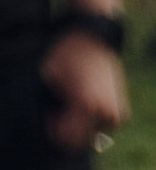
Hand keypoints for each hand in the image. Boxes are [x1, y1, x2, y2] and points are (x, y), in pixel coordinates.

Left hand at [41, 28, 128, 150]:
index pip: (68, 135)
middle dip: (68, 127)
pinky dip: (93, 116)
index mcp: (88, 106)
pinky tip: (84, 99)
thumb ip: (51, 100)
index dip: (55, 128)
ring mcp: (116, 113)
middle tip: (57, 110)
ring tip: (71, 99)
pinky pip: (103, 121)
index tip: (49, 117)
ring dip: (81, 122)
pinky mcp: (122, 110)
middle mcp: (106, 113)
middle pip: (82, 136)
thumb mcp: (50, 75)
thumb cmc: (68, 52)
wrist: (92, 36)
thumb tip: (52, 117)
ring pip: (93, 130)